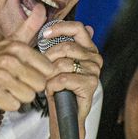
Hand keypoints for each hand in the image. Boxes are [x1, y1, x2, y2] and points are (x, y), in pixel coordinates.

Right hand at [0, 6, 55, 112]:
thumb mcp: (8, 42)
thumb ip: (28, 28)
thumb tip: (41, 7)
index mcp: (17, 47)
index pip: (48, 68)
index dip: (39, 74)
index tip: (26, 72)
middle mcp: (9, 59)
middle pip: (40, 84)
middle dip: (30, 87)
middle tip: (15, 82)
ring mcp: (0, 75)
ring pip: (29, 96)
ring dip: (19, 96)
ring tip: (7, 88)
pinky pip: (15, 105)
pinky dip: (9, 104)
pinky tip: (0, 95)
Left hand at [38, 19, 102, 138]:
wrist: (64, 114)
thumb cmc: (60, 87)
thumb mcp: (57, 62)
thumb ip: (61, 42)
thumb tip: (72, 24)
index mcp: (88, 49)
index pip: (77, 28)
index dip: (60, 27)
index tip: (43, 34)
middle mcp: (95, 58)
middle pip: (66, 46)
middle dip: (48, 57)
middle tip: (42, 69)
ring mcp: (94, 71)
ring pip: (62, 63)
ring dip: (49, 74)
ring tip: (48, 82)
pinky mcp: (90, 84)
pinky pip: (63, 78)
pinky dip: (52, 85)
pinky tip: (52, 90)